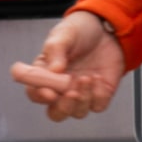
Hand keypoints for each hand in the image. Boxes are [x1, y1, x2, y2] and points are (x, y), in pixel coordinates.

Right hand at [9, 11, 128, 122]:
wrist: (106, 29)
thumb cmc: (79, 31)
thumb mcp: (65, 34)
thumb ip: (56, 50)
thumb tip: (55, 70)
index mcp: (46, 74)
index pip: (34, 92)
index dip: (39, 95)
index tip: (49, 92)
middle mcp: (62, 89)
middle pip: (55, 113)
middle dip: (62, 108)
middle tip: (70, 93)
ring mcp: (81, 93)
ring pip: (77, 112)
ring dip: (82, 99)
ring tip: (87, 77)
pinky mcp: (100, 94)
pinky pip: (98, 105)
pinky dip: (98, 95)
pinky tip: (99, 77)